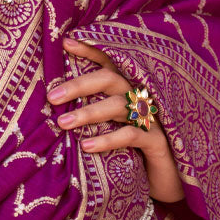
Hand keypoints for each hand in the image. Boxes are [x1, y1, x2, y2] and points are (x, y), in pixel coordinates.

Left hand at [46, 37, 184, 202]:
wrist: (167, 177)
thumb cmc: (134, 146)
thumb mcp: (114, 123)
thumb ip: (94, 106)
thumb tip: (57, 98)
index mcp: (128, 85)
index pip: (109, 61)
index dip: (89, 50)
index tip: (66, 42)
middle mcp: (141, 95)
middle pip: (109, 79)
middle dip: (79, 85)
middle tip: (52, 97)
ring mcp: (152, 116)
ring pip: (117, 106)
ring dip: (88, 113)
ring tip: (62, 123)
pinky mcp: (158, 140)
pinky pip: (131, 135)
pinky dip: (107, 139)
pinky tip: (86, 146)